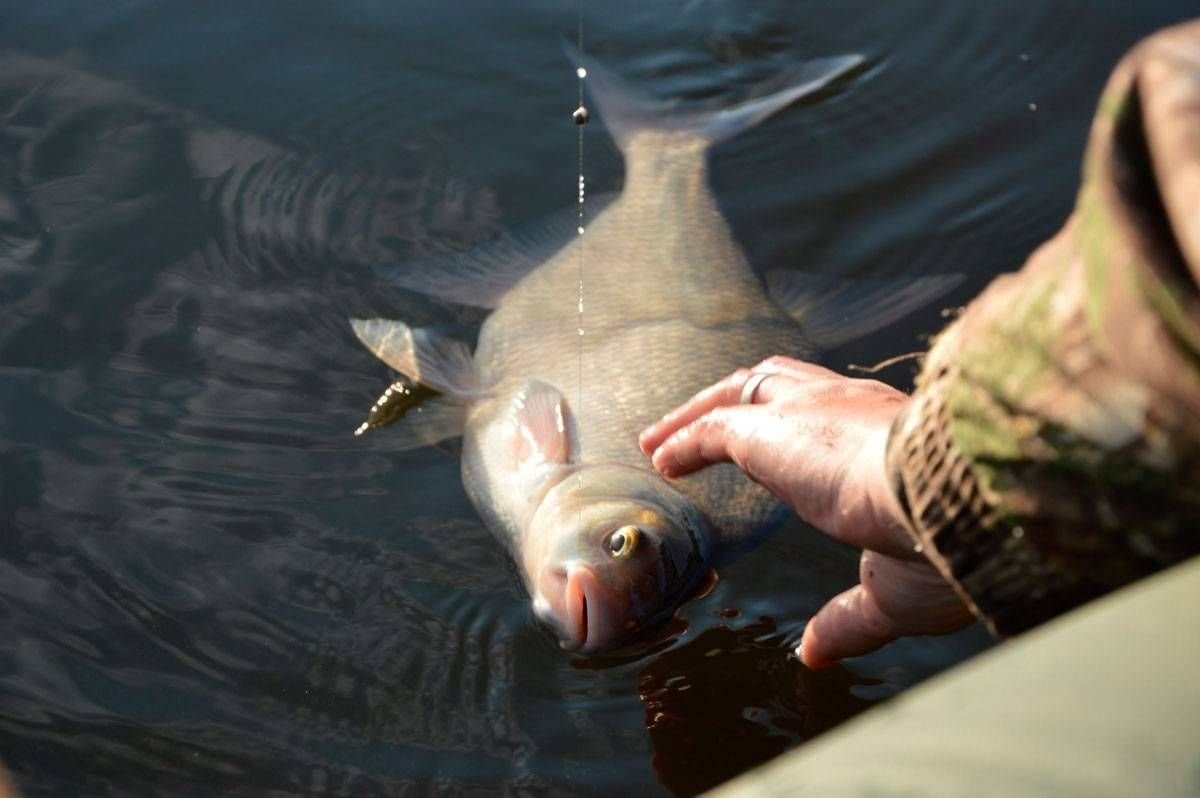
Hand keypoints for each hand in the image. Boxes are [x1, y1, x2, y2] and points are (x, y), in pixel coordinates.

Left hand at [638, 356, 973, 667]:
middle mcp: (851, 408)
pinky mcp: (777, 431)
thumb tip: (813, 652)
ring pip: (744, 391)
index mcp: (889, 436)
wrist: (965, 501)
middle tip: (694, 429)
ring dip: (696, 414)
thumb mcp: (893, 594)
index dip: (791, 426)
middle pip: (779, 383)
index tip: (767, 449)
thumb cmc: (949, 547)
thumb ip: (847, 619)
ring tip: (658, 441)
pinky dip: (685, 439)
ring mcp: (813, 413)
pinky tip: (661, 458)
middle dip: (735, 401)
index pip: (832, 412)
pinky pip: (717, 427)